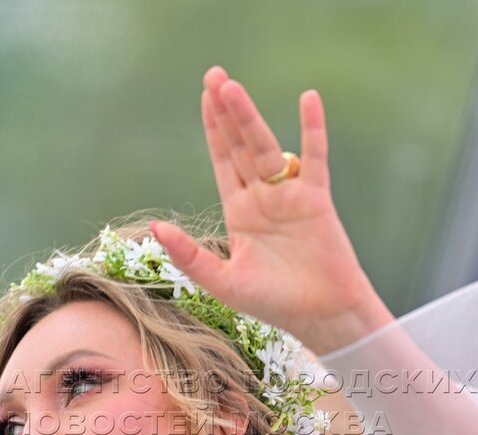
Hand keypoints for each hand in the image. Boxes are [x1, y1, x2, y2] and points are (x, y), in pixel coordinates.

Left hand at [151, 66, 393, 354]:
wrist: (321, 316)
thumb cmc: (274, 303)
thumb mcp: (222, 282)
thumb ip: (190, 255)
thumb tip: (156, 227)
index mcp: (240, 213)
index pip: (222, 161)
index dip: (212, 130)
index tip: (204, 98)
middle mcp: (263, 198)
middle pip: (240, 146)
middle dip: (226, 111)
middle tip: (214, 75)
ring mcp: (290, 196)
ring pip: (266, 147)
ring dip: (249, 117)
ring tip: (232, 87)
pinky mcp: (317, 200)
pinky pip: (316, 158)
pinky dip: (313, 129)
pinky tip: (308, 100)